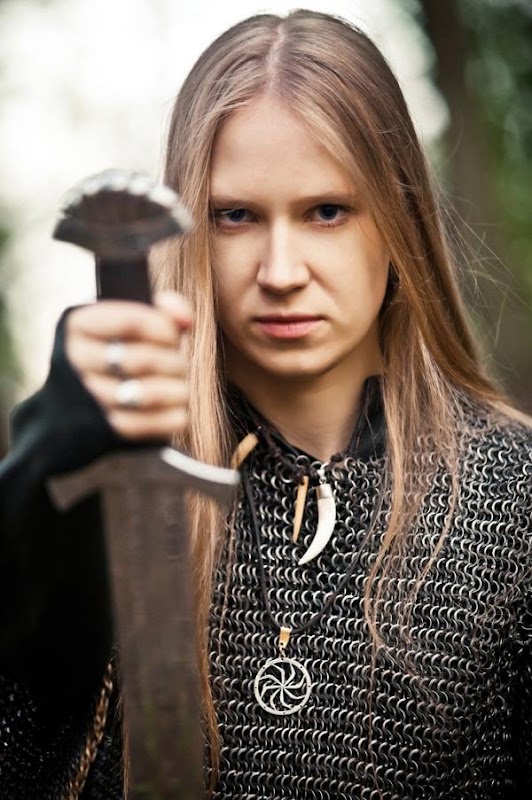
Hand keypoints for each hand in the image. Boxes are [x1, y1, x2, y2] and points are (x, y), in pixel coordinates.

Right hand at [65, 291, 191, 440]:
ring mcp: (88, 399)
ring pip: (149, 395)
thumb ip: (163, 310)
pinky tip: (175, 408)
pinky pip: (152, 424)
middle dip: (172, 362)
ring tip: (178, 385)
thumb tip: (187, 320)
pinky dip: (173, 415)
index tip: (172, 336)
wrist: (84, 400)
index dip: (164, 328)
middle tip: (177, 364)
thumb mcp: (132, 322)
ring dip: (176, 389)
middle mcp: (76, 362)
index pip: (131, 322)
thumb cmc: (120, 350)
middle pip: (142, 360)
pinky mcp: (106, 431)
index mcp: (79, 325)